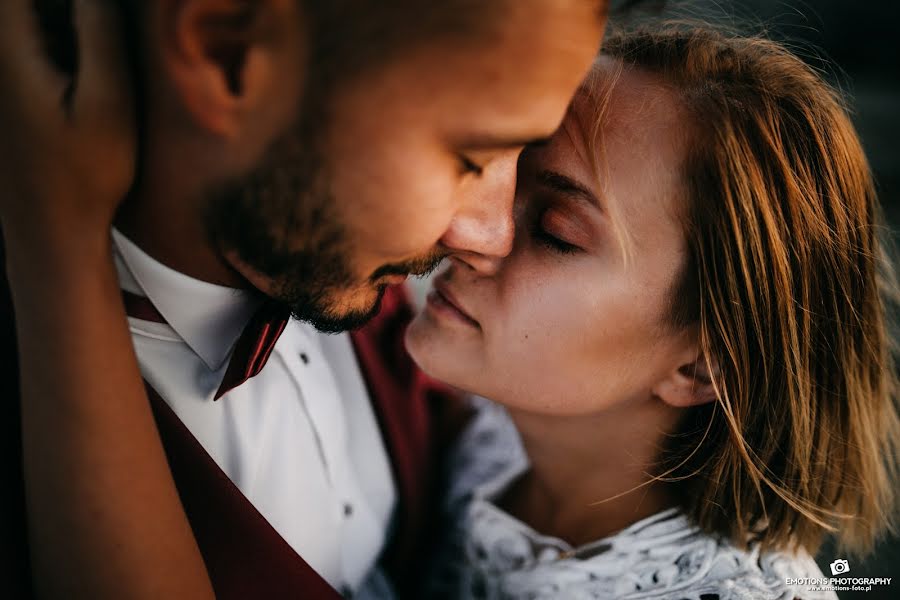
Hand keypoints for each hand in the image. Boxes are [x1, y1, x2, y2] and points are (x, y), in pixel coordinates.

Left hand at [0, 0, 135, 249]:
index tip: (106, 15)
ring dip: (63, 25)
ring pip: (21, 24)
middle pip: (19, 7)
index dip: (73, 1)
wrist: (51, 232)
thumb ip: (101, 33)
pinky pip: (24, 48)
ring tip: (99, 51)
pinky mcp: (3, 97)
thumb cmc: (86, 175)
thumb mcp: (109, 102)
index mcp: (6, 51)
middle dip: (70, 13)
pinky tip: (84, 71)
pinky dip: (55, 45)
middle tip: (109, 35)